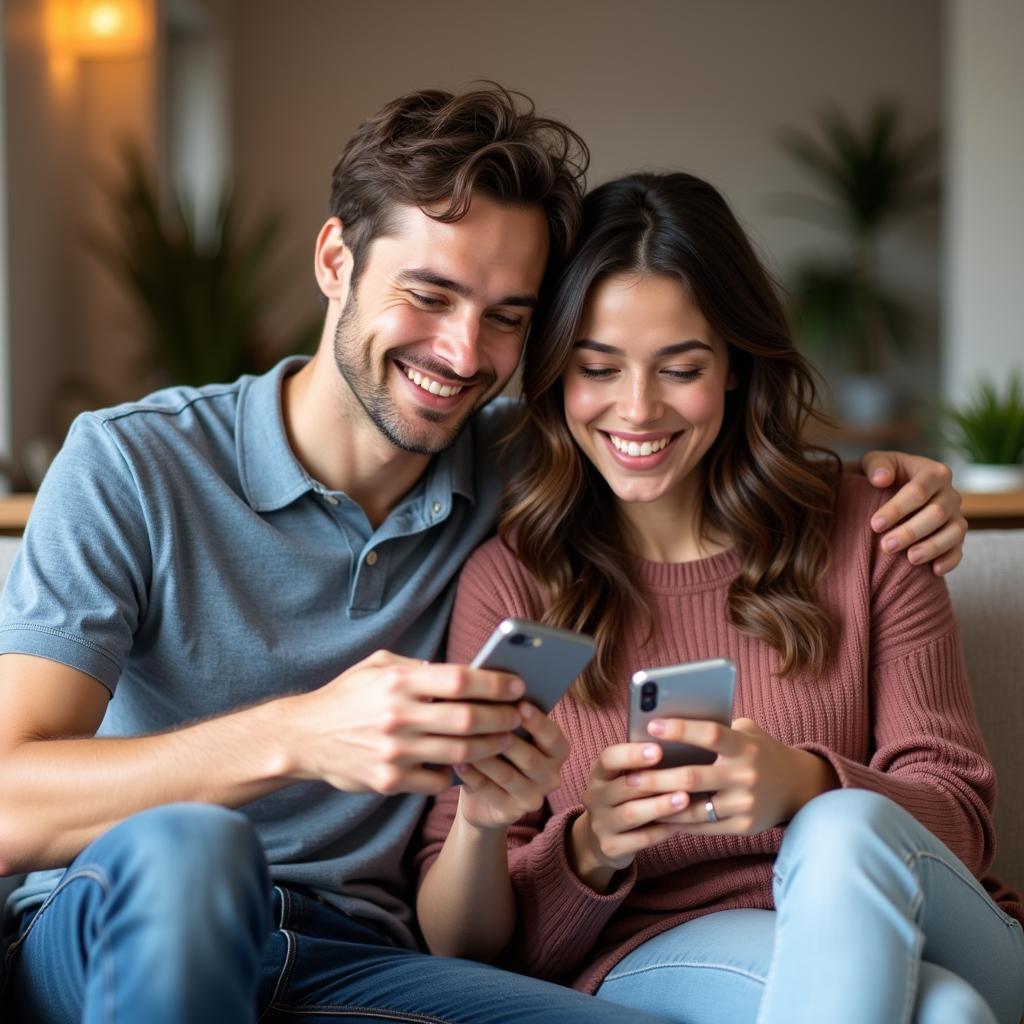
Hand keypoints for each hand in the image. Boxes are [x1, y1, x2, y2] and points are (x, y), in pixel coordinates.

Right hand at [285, 649, 524, 795]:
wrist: (303, 737)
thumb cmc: (347, 697)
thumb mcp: (378, 666)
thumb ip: (418, 666)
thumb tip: (461, 672)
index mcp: (398, 681)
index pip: (459, 679)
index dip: (495, 684)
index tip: (517, 686)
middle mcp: (398, 716)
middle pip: (468, 719)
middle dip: (503, 718)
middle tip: (520, 716)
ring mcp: (394, 752)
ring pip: (461, 753)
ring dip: (490, 747)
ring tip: (505, 740)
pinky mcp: (389, 781)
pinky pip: (438, 780)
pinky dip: (456, 774)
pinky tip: (464, 765)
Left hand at [454, 702, 568, 830]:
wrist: (483, 797)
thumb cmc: (497, 750)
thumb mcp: (508, 732)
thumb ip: (509, 715)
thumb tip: (498, 686)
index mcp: (558, 751)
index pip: (553, 737)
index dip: (537, 722)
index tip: (519, 704)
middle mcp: (552, 776)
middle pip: (530, 758)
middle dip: (505, 738)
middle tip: (482, 720)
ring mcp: (534, 798)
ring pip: (508, 776)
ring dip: (485, 757)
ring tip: (463, 740)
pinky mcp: (512, 814)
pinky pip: (491, 793)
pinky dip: (474, 777)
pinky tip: (458, 763)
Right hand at [569, 740, 690, 889]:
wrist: (598, 838)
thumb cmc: (623, 798)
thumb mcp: (622, 778)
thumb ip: (641, 766)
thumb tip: (677, 747)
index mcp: (598, 774)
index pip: (609, 759)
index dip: (632, 754)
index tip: (658, 750)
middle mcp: (594, 797)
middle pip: (623, 787)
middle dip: (654, 781)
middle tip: (684, 776)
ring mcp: (600, 824)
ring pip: (631, 814)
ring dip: (660, 806)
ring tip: (684, 799)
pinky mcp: (610, 847)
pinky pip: (639, 839)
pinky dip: (661, 831)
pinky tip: (680, 824)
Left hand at [641, 717, 836, 833]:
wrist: (797, 787)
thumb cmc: (759, 751)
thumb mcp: (747, 731)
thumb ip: (717, 726)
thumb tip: (672, 719)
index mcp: (745, 747)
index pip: (710, 733)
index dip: (680, 729)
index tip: (651, 725)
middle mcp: (746, 776)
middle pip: (692, 777)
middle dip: (656, 777)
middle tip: (630, 776)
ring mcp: (745, 804)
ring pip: (693, 808)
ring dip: (661, 804)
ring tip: (636, 799)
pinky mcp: (744, 827)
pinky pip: (703, 826)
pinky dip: (678, 822)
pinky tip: (658, 815)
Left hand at [861, 451, 966, 575]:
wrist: (892, 489)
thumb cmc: (882, 476)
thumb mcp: (875, 463)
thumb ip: (877, 466)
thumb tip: (881, 479)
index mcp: (933, 472)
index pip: (918, 490)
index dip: (898, 509)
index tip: (874, 525)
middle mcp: (950, 493)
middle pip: (937, 513)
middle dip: (911, 531)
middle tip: (886, 546)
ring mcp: (956, 515)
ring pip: (953, 532)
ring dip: (932, 547)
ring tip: (910, 559)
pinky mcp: (956, 535)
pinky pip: (959, 549)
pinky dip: (950, 560)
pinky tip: (934, 571)